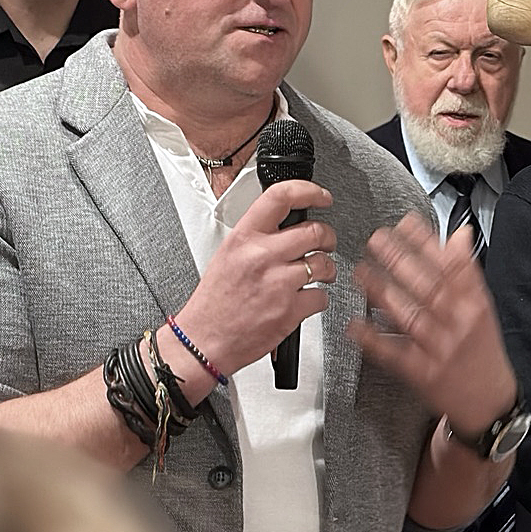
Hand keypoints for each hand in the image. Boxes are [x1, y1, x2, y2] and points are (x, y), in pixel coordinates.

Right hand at [174, 179, 336, 375]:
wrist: (203, 340)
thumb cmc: (214, 302)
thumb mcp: (228, 255)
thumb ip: (257, 238)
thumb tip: (288, 226)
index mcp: (244, 237)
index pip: (281, 197)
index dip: (309, 191)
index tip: (322, 197)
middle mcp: (262, 255)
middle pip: (315, 230)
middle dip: (327, 237)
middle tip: (326, 243)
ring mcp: (278, 283)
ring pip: (324, 263)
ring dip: (326, 269)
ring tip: (317, 274)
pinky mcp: (290, 310)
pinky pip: (321, 296)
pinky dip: (318, 298)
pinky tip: (303, 300)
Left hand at [349, 214, 517, 437]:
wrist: (490, 403)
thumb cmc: (482, 351)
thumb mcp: (482, 308)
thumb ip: (467, 271)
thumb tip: (458, 233)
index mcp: (476, 305)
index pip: (452, 265)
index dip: (428, 242)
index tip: (406, 222)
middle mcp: (460, 325)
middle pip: (428, 286)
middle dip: (400, 259)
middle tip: (376, 239)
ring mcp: (441, 350)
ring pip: (410, 316)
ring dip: (382, 291)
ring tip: (361, 271)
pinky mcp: (423, 374)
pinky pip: (394, 353)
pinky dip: (373, 339)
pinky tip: (354, 324)